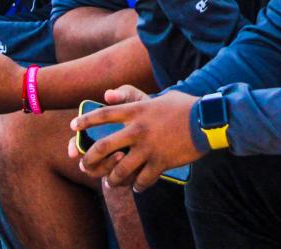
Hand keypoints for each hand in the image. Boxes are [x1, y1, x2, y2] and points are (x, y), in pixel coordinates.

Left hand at [72, 89, 202, 191]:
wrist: (207, 120)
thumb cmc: (183, 106)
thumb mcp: (157, 97)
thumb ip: (132, 95)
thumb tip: (108, 94)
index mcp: (136, 111)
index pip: (102, 115)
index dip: (85, 122)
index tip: (73, 127)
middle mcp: (137, 130)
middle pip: (102, 148)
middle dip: (89, 160)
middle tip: (85, 165)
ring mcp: (148, 148)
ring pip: (119, 171)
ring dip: (112, 180)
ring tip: (111, 182)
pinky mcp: (161, 162)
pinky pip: (142, 181)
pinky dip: (138, 186)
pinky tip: (137, 186)